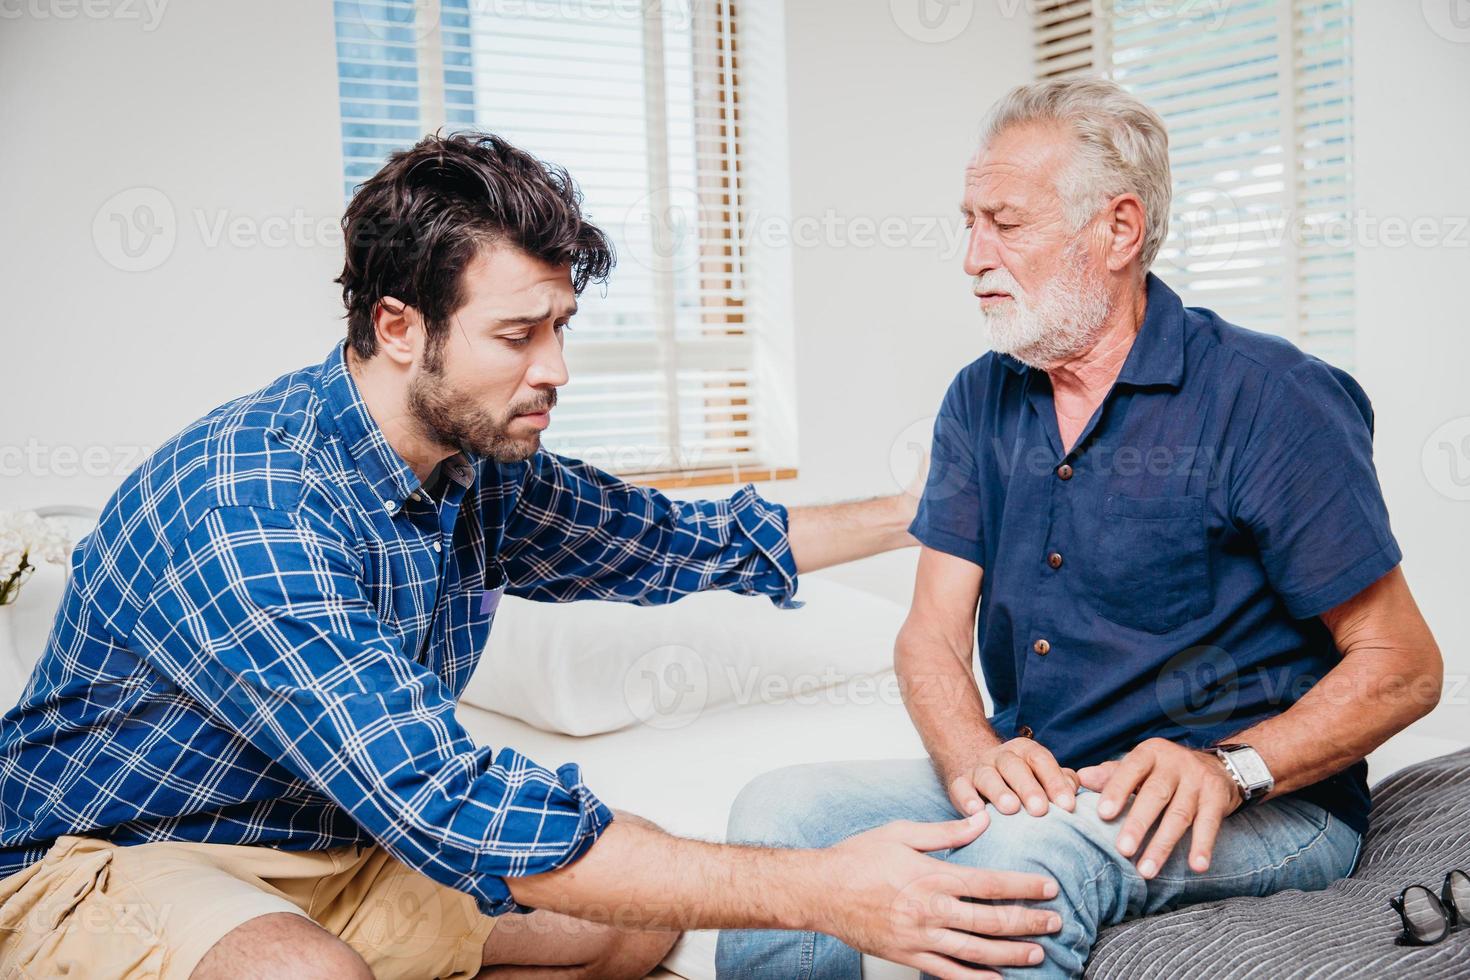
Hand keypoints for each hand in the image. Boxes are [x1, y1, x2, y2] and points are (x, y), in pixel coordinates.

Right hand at [819, 812, 1060, 979]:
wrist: (820, 891)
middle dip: (1029, 922)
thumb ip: (946, 831)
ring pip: (976, 952)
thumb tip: (982, 820)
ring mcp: (920, 938)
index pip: (990, 883)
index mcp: (932, 876)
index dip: (1024, 887)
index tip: (1049, 888)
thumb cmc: (858, 858)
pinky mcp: (908, 956)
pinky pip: (948, 974)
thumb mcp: (902, 832)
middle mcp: (931, 910)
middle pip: (992, 921)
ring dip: (1011, 954)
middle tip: (1055, 922)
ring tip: (1038, 953)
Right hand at [948, 737, 1079, 817]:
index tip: (1067, 805)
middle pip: (1015, 767)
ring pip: (988, 776)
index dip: (1055, 781)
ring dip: (999, 791)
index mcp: (1026, 751)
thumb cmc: (1021, 779)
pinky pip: (961, 787)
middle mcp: (1002, 756)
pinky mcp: (959, 782)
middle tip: (1040, 810)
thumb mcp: (1042, 774)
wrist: (977, 766)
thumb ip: (1061, 781)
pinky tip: (976, 812)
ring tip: (1010, 808)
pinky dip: (967, 799)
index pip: (1042, 761)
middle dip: (1028, 788)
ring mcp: (979, 768)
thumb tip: (1072, 792)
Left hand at [1077, 738, 1242, 878]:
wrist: (1217, 766)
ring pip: (1179, 815)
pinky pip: (1210, 824)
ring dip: (1163, 845)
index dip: (1117, 790)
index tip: (1103, 814)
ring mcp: (1198, 780)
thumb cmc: (1166, 771)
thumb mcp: (1140, 767)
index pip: (1130, 770)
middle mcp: (1175, 764)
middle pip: (1155, 795)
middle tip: (1122, 850)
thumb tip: (1080, 778)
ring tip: (1147, 871)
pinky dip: (1203, 846)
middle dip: (1138, 824)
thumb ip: (1112, 774)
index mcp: (1150, 753)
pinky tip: (1197, 866)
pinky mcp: (1217, 798)